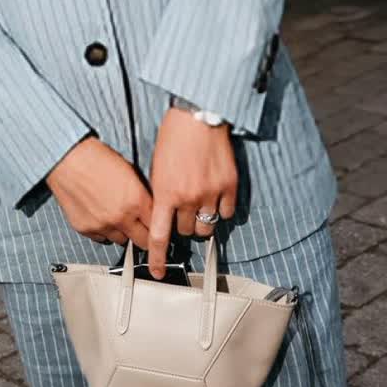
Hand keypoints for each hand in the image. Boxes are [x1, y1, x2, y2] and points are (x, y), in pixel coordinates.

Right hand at [45, 136, 152, 247]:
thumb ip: (141, 193)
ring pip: (122, 241)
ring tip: (116, 216)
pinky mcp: (86, 229)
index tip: (157, 226)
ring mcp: (103, 225)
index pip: (158, 227)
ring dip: (123, 232)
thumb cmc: (96, 158)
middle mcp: (121, 217)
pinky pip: (101, 238)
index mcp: (136, 200)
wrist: (68, 158)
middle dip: (145, 235)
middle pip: (143, 242)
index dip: (159, 226)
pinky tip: (101, 215)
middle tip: (141, 228)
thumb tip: (149, 207)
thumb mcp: (129, 170)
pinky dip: (103, 231)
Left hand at [146, 109, 238, 278]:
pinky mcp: (229, 187)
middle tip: (183, 208)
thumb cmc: (173, 137)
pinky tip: (214, 193)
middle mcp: (188, 198)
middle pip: (186, 232)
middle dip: (183, 224)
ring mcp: (211, 193)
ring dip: (201, 220)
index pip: (159, 236)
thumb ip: (161, 194)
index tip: (157, 271)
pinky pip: (226, 213)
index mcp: (165, 193)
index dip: (157, 258)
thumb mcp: (157, 167)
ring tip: (199, 201)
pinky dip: (220, 208)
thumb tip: (164, 215)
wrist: (198, 115)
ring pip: (207, 227)